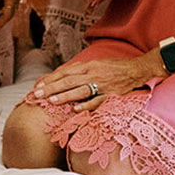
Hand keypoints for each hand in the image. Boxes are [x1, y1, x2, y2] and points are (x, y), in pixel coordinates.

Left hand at [28, 53, 160, 111]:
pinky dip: (86, 105)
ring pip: (80, 90)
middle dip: (51, 88)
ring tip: (51, 101)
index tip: (38, 85)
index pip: (65, 72)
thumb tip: (62, 74)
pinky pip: (97, 101)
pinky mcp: (111, 95)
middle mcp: (93, 74)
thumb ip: (80, 70)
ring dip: (65, 96)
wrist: (136, 70)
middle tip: (37, 94)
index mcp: (88, 66)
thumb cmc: (114, 68)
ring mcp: (102, 85)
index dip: (51, 79)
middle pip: (68, 81)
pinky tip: (75, 109)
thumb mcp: (95, 64)